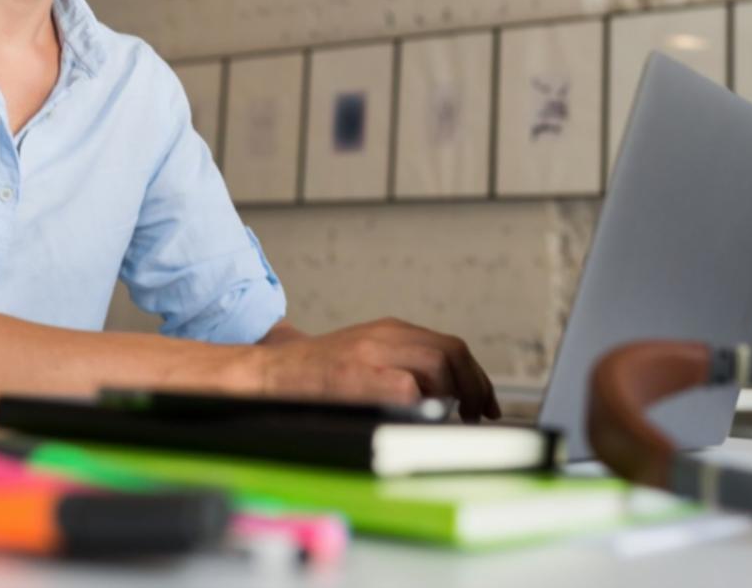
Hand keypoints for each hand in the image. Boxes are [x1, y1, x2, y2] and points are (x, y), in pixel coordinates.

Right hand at [253, 317, 500, 421]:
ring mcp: (371, 354)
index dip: (476, 377)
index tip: (485, 403)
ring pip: (438, 365)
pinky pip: (409, 389)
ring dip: (456, 396)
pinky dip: (424, 406)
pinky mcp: (358, 377)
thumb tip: (450, 398)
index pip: (450, 345)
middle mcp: (384, 335)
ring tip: (454, 420)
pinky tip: (421, 420)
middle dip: (475, 387)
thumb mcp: (365, 359)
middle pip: (452, 351)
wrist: (266, 376)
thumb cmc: (314, 378)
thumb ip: (402, 366)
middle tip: (479, 415)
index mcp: (389, 330)